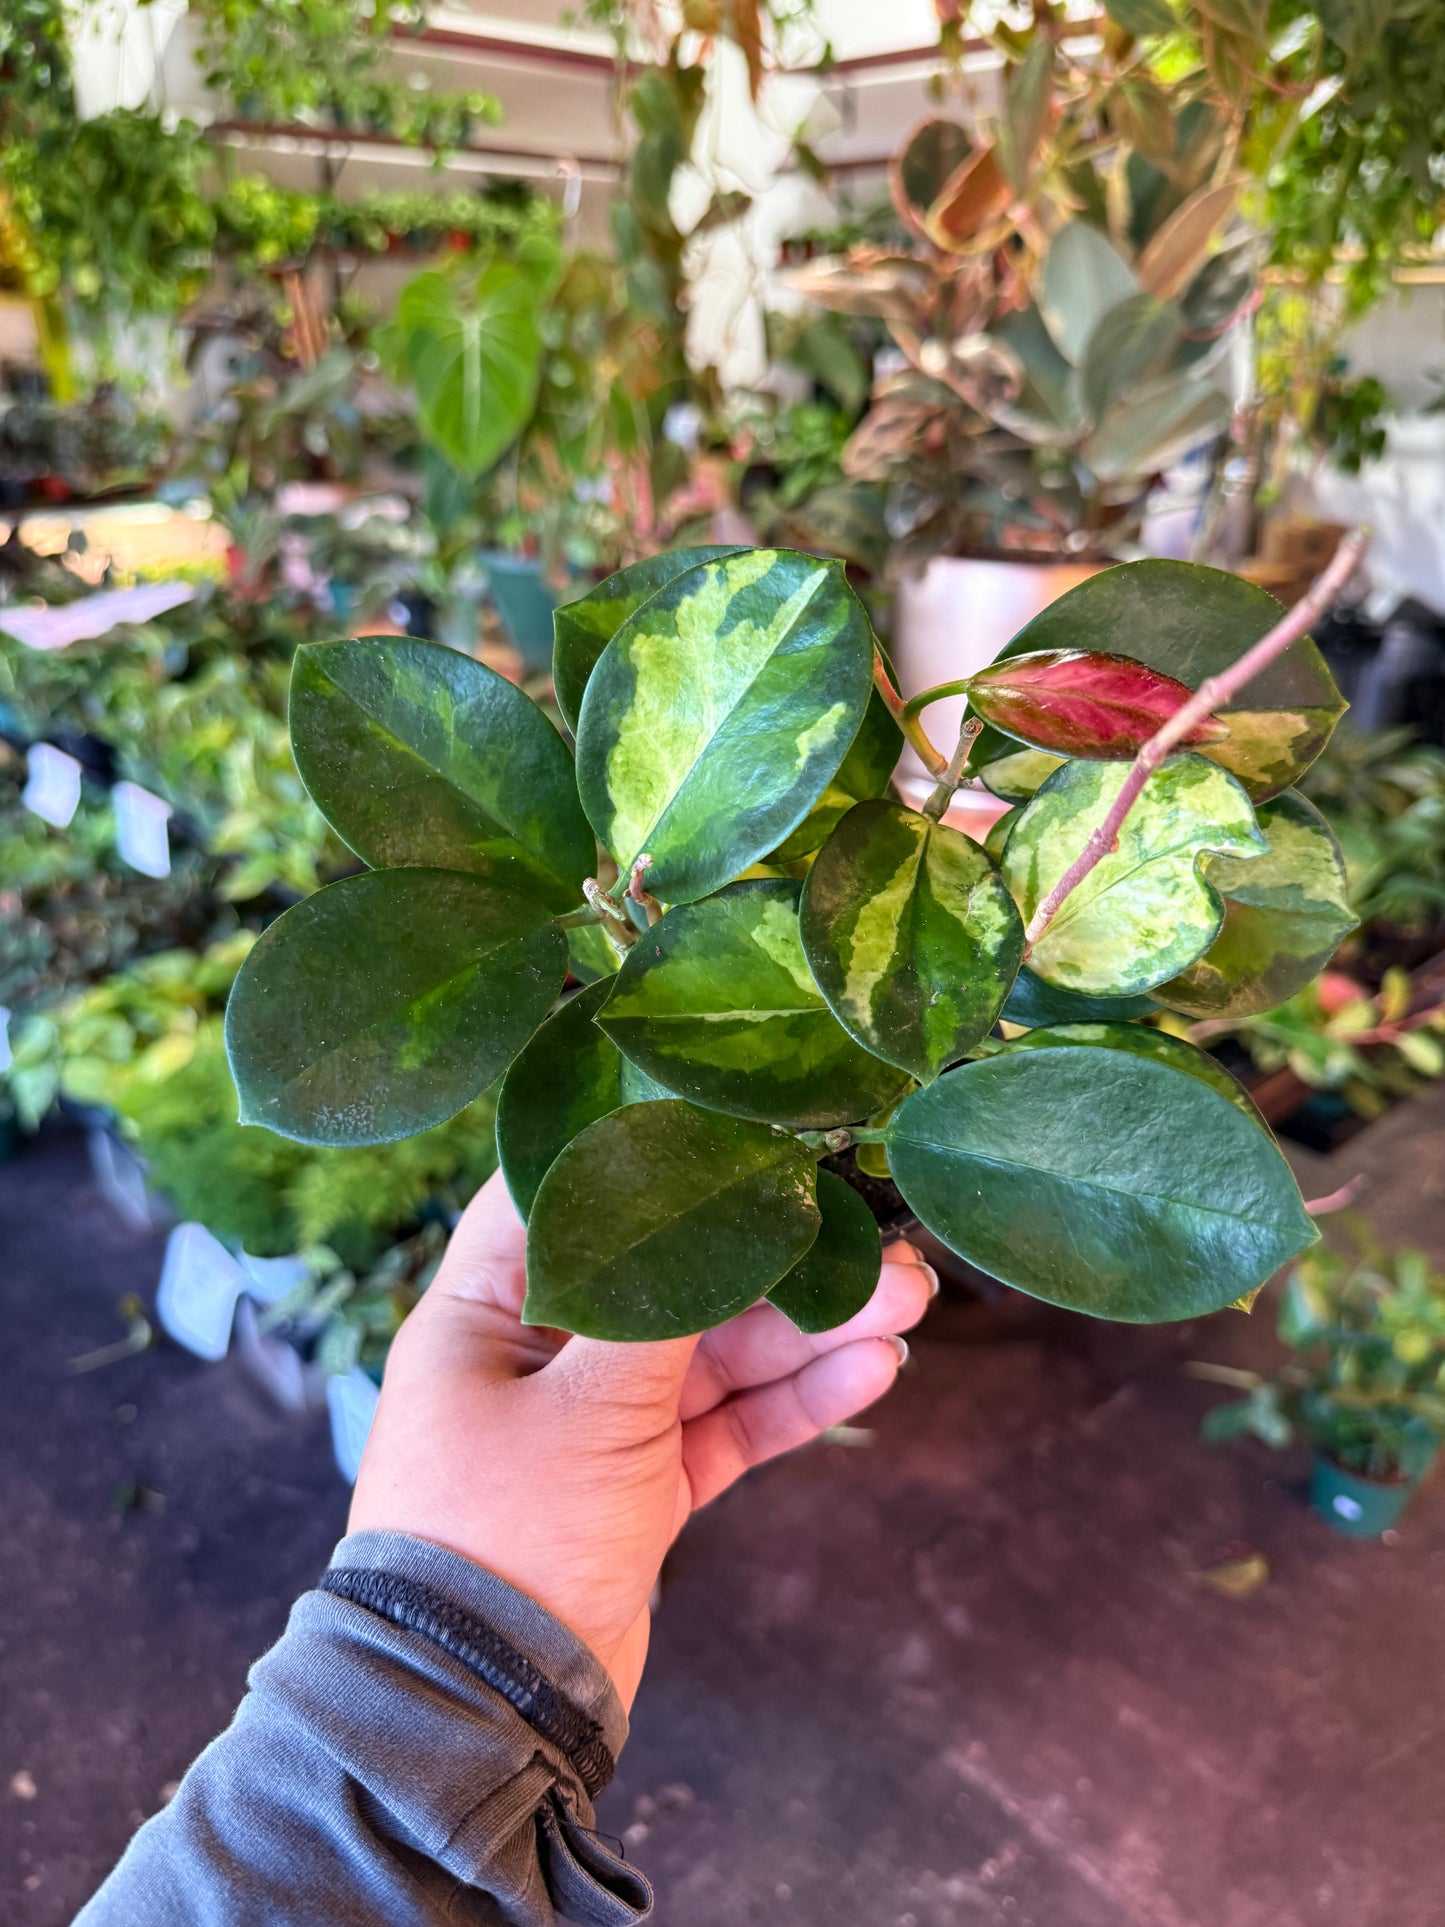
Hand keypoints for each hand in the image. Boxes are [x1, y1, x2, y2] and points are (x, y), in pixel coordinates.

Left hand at [350, 1170, 935, 1708]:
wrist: (484, 1712)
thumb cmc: (502, 1535)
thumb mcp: (587, 1405)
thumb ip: (662, 1302)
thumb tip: (724, 1200)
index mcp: (486, 1312)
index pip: (565, 1200)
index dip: (652, 1158)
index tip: (744, 1125)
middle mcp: (540, 1356)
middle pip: (670, 1282)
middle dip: (774, 1263)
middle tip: (875, 1238)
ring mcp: (597, 1423)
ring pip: (715, 1356)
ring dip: (807, 1331)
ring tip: (906, 1300)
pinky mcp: (645, 1486)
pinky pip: (728, 1425)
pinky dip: (794, 1402)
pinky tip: (870, 1370)